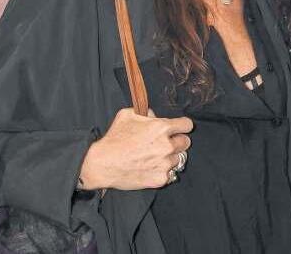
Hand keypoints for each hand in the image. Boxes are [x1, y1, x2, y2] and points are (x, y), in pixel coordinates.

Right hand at [78, 108, 192, 190]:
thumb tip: (155, 116)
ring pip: (178, 159)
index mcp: (162, 128)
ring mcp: (164, 164)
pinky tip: (150, 168)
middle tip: (165, 144)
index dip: (183, 126)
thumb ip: (146, 112)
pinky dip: (162, 171)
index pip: (187, 125)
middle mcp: (167, 146)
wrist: (102, 164)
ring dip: (169, 157)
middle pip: (186, 143)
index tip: (179, 129)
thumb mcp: (128, 114)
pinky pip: (170, 173)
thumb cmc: (114, 138)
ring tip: (154, 157)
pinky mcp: (160, 179)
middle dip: (177, 141)